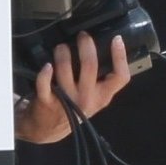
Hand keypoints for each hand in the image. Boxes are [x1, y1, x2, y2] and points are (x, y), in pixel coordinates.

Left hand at [14, 33, 131, 144]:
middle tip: (82, 36)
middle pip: (90, 66)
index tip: (117, 39)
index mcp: (103, 96)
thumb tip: (104, 51)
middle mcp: (87, 98)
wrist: (49, 128)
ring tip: (61, 47)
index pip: (120, 77)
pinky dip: (45, 72)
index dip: (120, 57)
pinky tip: (47, 65)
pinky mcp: (47, 100)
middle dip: (85, 45)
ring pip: (65, 69)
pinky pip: (45, 83)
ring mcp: (67, 99)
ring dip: (62, 53)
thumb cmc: (74, 108)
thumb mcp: (94, 99)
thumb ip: (101, 82)